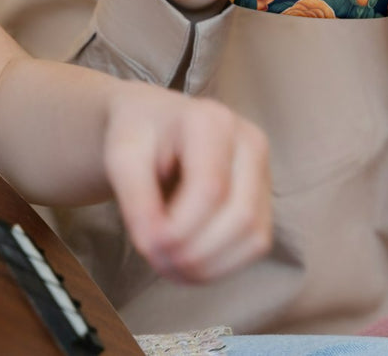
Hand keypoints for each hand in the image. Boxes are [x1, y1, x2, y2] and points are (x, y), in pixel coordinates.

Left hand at [102, 82, 271, 282]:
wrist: (157, 127)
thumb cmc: (141, 137)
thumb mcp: (123, 157)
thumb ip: (136, 199)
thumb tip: (155, 245)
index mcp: (214, 122)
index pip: (211, 189)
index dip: (180, 229)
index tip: (146, 244)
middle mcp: (250, 143)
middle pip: (240, 215)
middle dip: (195, 252)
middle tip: (155, 260)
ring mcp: (264, 172)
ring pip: (253, 235)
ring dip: (209, 264)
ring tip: (169, 264)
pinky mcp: (264, 200)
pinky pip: (255, 244)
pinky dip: (221, 265)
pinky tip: (189, 263)